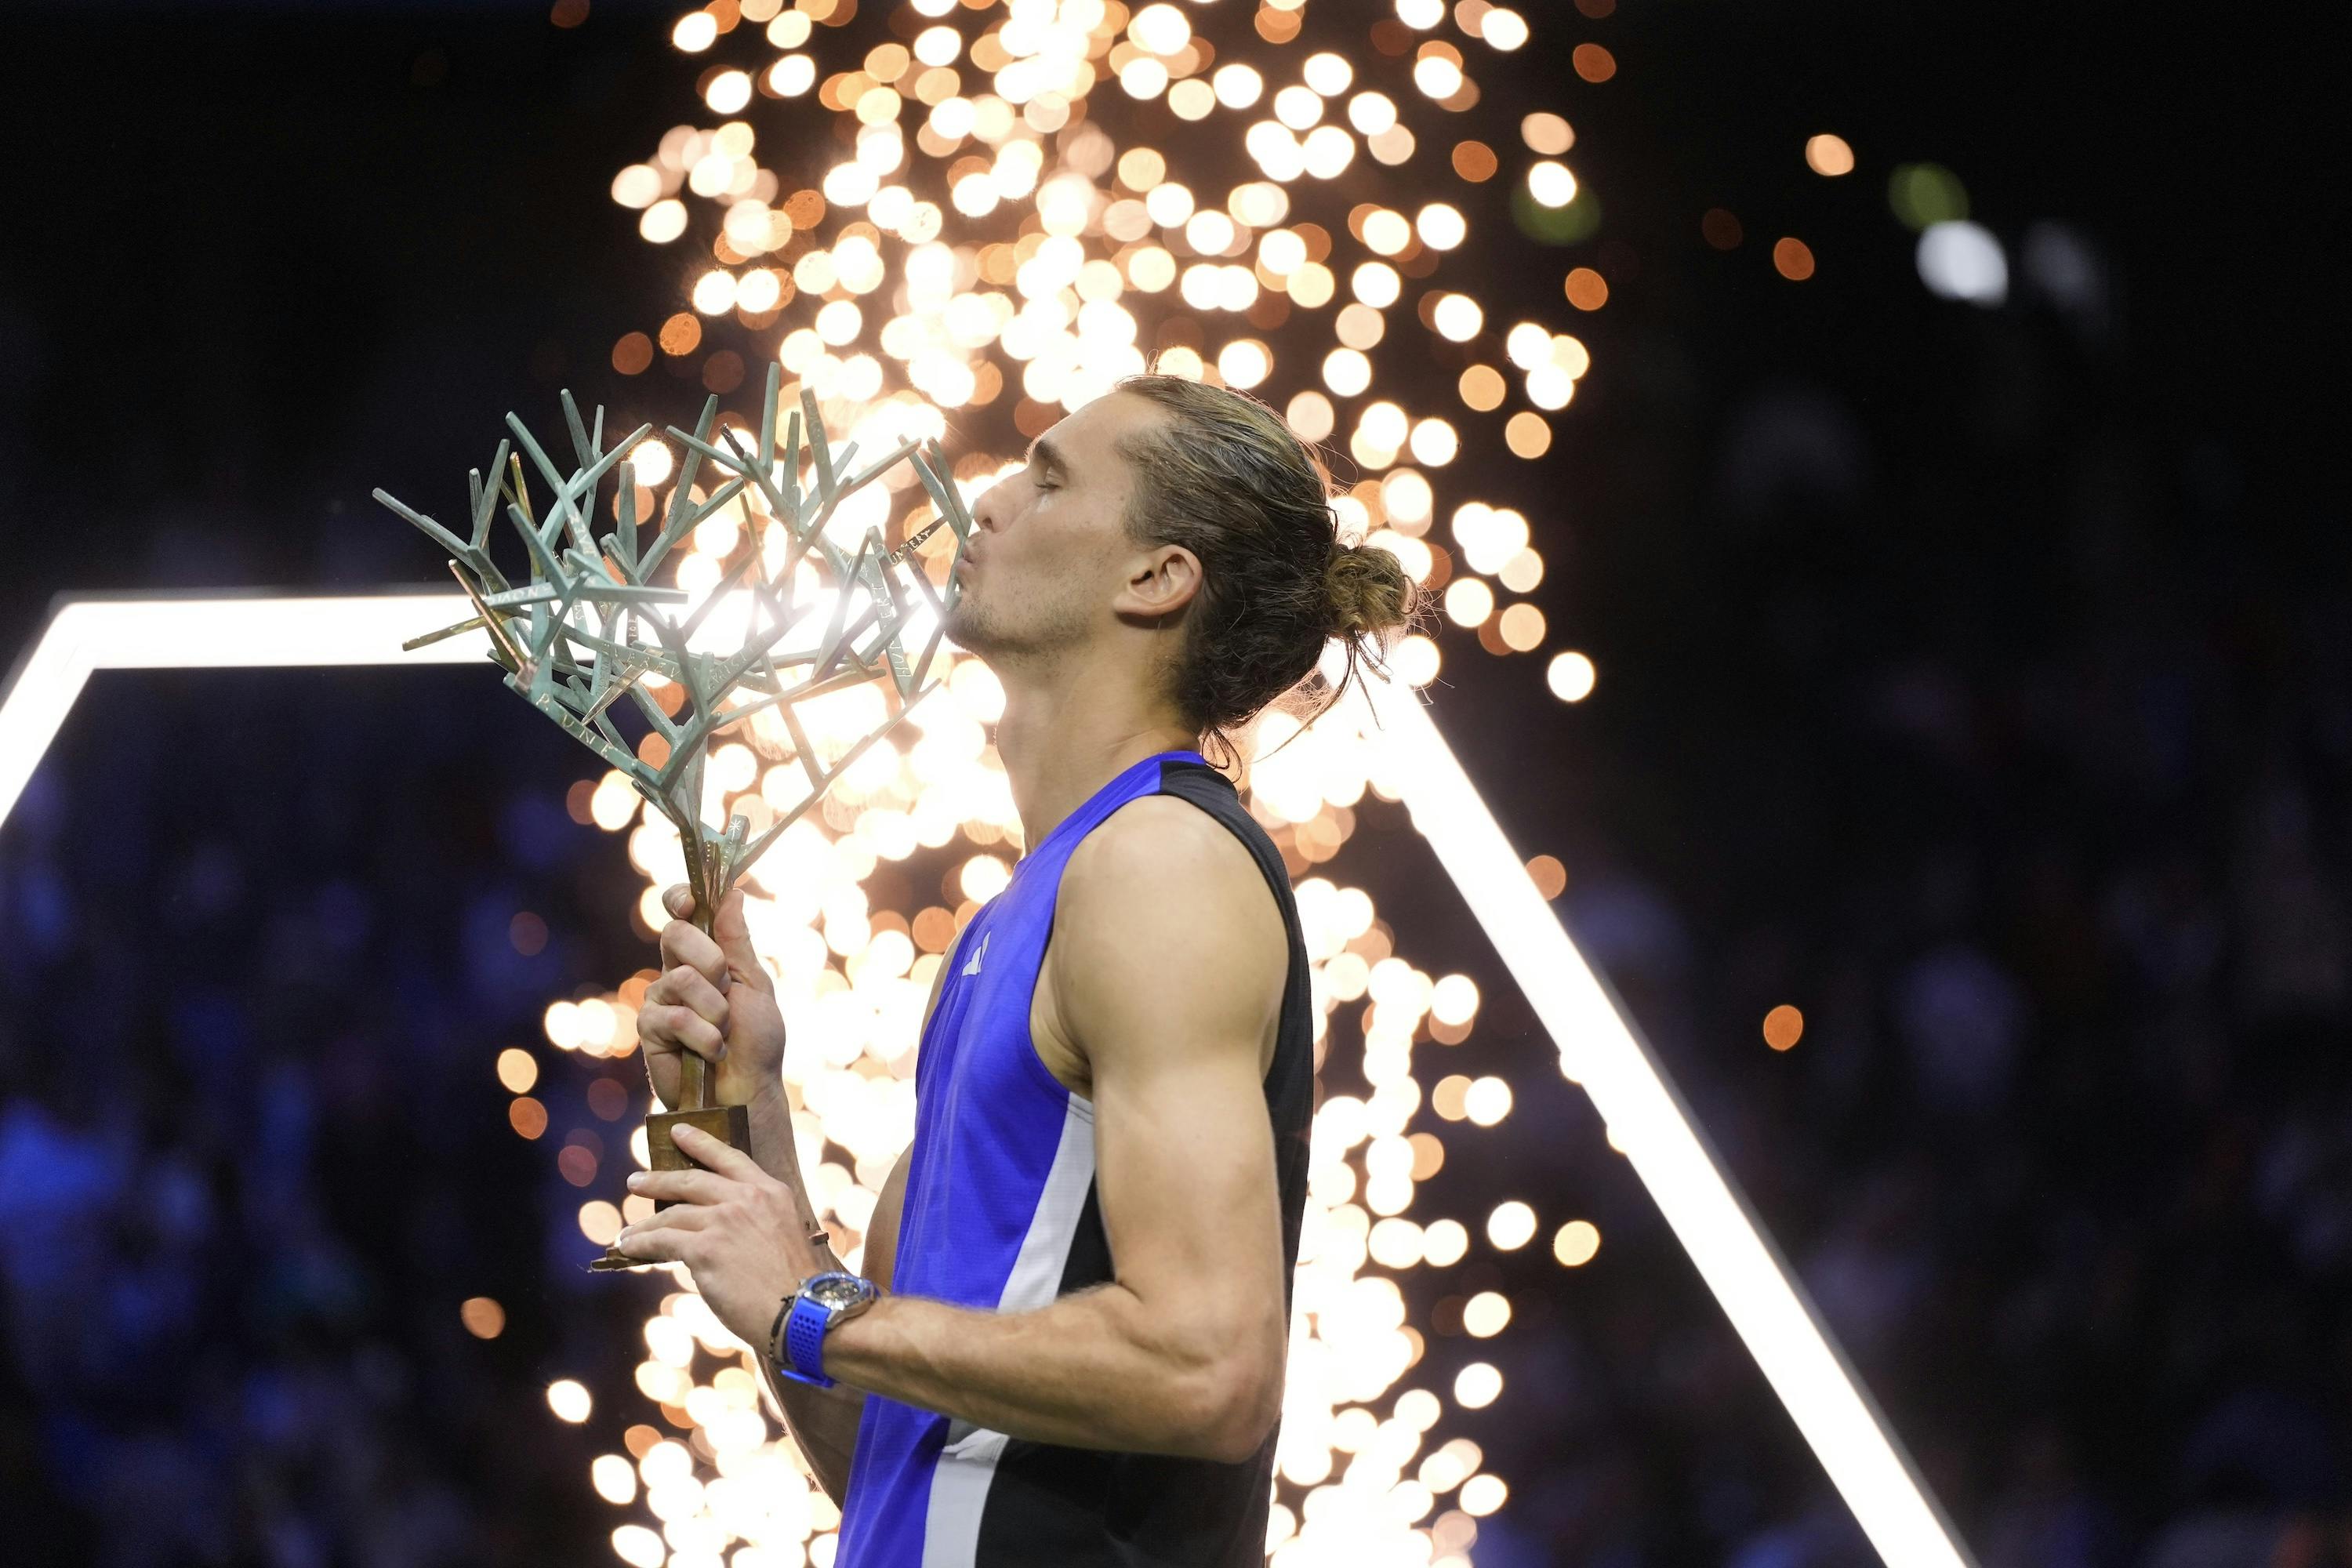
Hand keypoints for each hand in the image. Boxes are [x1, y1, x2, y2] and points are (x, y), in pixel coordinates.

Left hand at [613, 1124, 829, 1348]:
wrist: (800, 1310)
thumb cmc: (794, 1284)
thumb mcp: (781, 1234)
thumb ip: (752, 1222)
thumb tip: (712, 1231)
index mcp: (770, 1191)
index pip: (729, 1157)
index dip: (700, 1142)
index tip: (678, 1131)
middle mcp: (746, 1198)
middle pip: (692, 1180)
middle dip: (658, 1180)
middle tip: (636, 1182)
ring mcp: (724, 1221)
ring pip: (672, 1214)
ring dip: (644, 1224)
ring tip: (628, 1233)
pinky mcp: (704, 1248)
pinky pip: (661, 1241)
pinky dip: (641, 1245)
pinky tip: (629, 1248)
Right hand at [639, 885, 787, 1113]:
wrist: (749, 1088)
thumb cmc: (757, 1040)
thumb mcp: (754, 984)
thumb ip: (737, 942)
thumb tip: (732, 894)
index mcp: (703, 955)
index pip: (680, 913)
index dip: (680, 899)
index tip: (691, 903)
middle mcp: (675, 971)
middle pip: (675, 934)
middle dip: (711, 960)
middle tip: (727, 989)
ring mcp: (660, 999)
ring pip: (682, 978)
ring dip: (716, 1009)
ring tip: (724, 1031)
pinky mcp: (650, 1030)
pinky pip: (675, 1017)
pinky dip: (704, 1036)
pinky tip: (710, 1052)